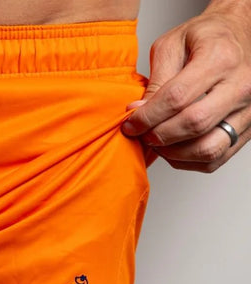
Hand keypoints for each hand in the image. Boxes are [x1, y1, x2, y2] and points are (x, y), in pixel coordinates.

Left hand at [122, 5, 250, 171]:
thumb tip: (138, 112)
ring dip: (174, 154)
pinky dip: (188, 162)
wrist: (237, 35)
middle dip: (159, 136)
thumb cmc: (205, 39)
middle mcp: (240, 85)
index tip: (130, 124)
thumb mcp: (172, 45)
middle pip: (194, 124)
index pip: (177, 98)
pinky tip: (173, 149)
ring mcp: (248, 109)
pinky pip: (216, 159)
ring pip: (208, 149)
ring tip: (157, 143)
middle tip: (142, 134)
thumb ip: (156, 80)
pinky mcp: (247, 129)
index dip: (147, 117)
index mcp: (220, 58)